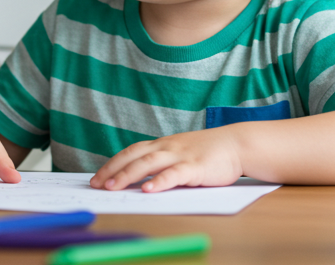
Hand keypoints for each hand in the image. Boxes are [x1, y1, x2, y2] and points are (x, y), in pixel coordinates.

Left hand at [90, 128, 243, 192]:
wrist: (237, 143)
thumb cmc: (208, 152)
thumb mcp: (180, 153)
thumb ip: (163, 163)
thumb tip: (140, 180)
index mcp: (162, 145)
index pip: (130, 152)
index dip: (112, 164)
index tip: (96, 177)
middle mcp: (167, 147)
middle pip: (133, 157)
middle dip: (113, 170)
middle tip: (96, 184)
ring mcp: (180, 155)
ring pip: (148, 164)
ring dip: (128, 175)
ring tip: (113, 186)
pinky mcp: (195, 167)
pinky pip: (174, 174)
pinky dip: (160, 182)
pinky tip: (148, 190)